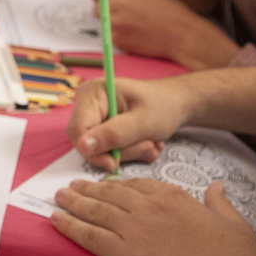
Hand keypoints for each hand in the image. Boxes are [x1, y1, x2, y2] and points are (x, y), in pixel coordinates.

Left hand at [51, 177, 255, 255]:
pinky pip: (91, 238)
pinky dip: (70, 227)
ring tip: (60, 198)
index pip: (139, 185)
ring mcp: (137, 230)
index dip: (119, 186)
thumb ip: (218, 202)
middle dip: (89, 190)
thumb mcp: (233, 221)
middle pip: (111, 194)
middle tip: (71, 187)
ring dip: (74, 203)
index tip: (107, 186)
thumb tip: (215, 188)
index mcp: (176, 196)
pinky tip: (56, 220)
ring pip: (97, 211)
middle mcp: (151, 208)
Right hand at [67, 75, 189, 167]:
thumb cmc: (163, 105)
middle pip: (86, 141)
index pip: (78, 130)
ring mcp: (94, 115)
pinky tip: (146, 144)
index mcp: (92, 93)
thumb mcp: (142, 122)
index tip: (114, 163)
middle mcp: (87, 103)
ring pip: (98, 148)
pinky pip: (106, 148)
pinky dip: (128, 151)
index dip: (93, 151)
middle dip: (118, 151)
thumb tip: (83, 147)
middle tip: (147, 148)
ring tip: (152, 145)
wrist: (177, 103)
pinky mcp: (102, 126)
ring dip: (128, 153)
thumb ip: (113, 134)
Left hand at [80, 0, 239, 69]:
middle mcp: (113, 5)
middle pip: (95, 6)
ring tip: (133, 23)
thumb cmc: (169, 10)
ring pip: (102, 21)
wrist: (180, 34)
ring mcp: (113, 24)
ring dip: (112, 21)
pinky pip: (110, 36)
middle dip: (105, 8)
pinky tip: (136, 33)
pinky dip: (120, 35)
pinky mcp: (116, 40)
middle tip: (123, 11)